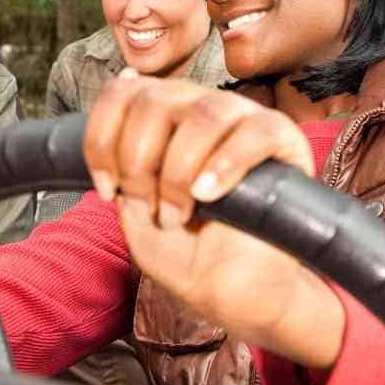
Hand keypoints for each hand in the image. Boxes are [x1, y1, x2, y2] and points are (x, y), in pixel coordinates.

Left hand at [84, 73, 343, 368]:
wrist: (231, 291)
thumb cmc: (184, 250)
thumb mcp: (132, 209)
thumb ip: (119, 162)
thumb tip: (119, 98)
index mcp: (161, 114)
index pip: (120, 94)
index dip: (102, 141)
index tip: (107, 189)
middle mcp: (199, 105)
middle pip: (154, 101)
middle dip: (138, 162)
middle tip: (149, 207)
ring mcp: (242, 117)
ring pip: (203, 114)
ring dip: (178, 171)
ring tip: (179, 213)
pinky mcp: (282, 139)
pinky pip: (255, 132)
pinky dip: (225, 164)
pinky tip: (208, 194)